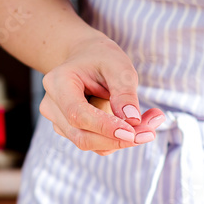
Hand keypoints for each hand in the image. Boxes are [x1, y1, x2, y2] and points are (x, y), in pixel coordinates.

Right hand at [39, 36, 164, 155]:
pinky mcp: (70, 132)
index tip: (133, 132)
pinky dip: (118, 139)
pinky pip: (96, 144)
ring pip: (91, 144)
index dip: (105, 127)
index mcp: (58, 83)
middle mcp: (51, 106)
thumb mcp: (118, 65)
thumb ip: (124, 91)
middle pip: (82, 136)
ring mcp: (58, 122)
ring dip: (122, 139)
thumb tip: (132, 120)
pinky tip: (135, 124)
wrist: (85, 59)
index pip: (78, 115)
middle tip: (151, 130)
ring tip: (150, 120)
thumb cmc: (101, 58)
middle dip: (118, 139)